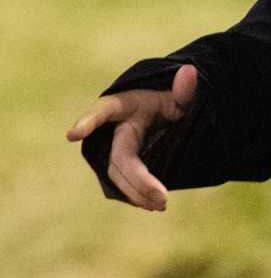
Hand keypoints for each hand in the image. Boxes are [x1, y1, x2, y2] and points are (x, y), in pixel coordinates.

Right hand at [67, 64, 198, 211]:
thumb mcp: (179, 93)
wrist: (165, 114)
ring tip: (160, 205)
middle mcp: (116, 128)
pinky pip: (124, 181)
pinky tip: (151, 205)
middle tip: (162, 199)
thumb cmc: (168, 98)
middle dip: (136, 179)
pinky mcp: (123, 164)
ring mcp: (117, 148)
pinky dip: (136, 194)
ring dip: (136, 192)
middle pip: (119, 158)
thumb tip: (189, 71)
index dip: (89, 121)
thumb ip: (184, 88)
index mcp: (125, 104)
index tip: (73, 135)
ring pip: (118, 175)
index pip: (104, 110)